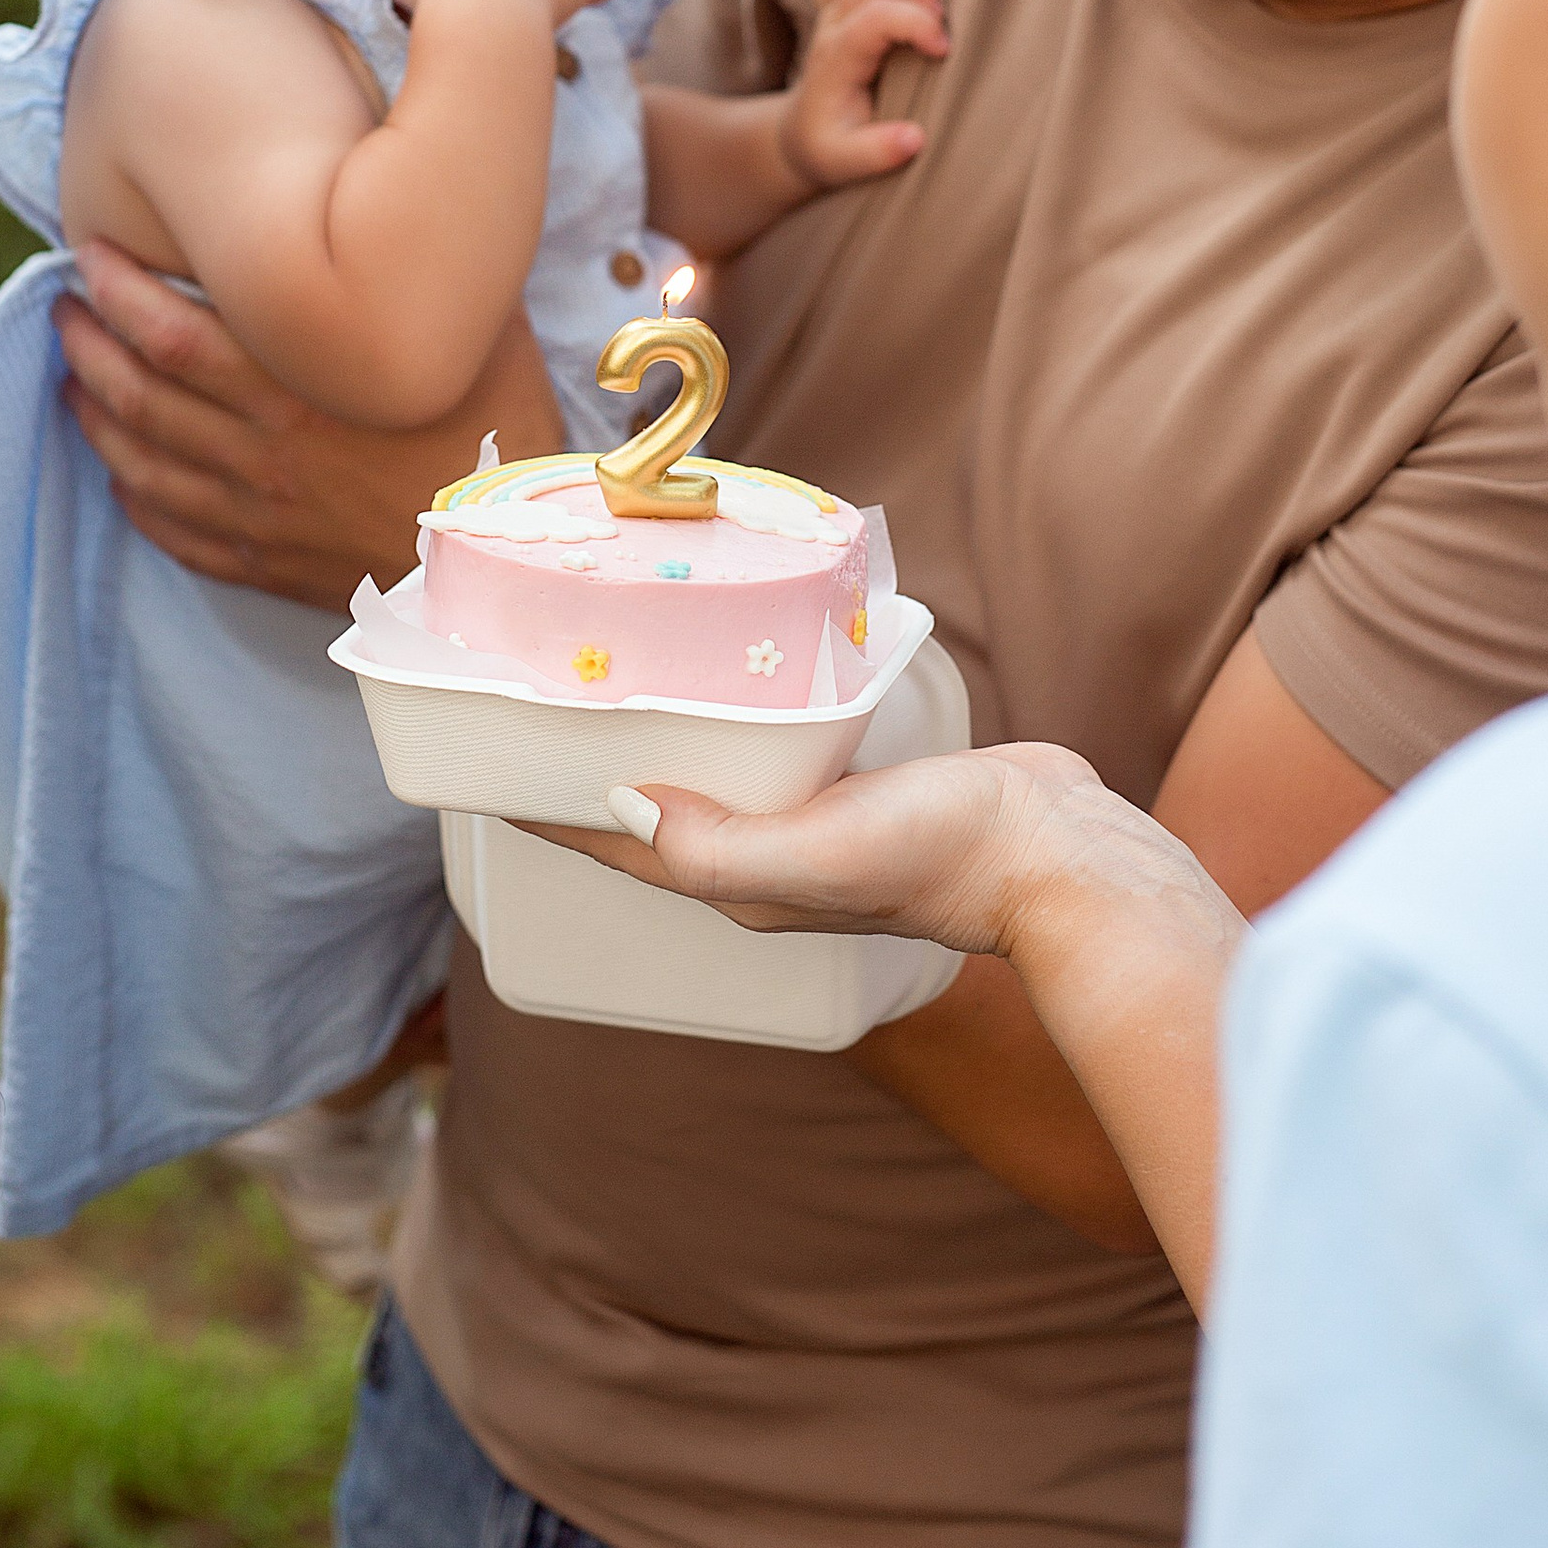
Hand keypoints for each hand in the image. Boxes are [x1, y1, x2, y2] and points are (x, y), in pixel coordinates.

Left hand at [55, 239, 565, 605]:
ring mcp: (257, 515)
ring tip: (72, 377)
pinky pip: (175, 531)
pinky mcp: (267, 563)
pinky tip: (120, 472)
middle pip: (138, 394)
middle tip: (66, 307)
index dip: (117, 289)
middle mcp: (261, 453)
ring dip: (93, 414)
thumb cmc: (502, 436)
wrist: (516, 562)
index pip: (168, 333)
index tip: (93, 254)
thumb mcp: (476, 329)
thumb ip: (422, 271)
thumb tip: (401, 190)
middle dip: (87, 344)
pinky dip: (135, 497)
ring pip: (141, 462)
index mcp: (299, 390)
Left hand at [535, 736, 1189, 954]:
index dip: (545, 802)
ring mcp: (811, 820)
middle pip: (650, 805)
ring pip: (709, 772)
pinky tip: (733, 671)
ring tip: (617, 666)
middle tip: (539, 688)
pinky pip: (771, 744)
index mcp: (738, 881)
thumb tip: (623, 806)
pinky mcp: (856, 782)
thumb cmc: (943, 858)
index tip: (486, 752)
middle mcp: (763, 855)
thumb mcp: (819, 854)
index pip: (614, 840)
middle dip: (589, 758)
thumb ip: (720, 845)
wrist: (1061, 856)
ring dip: (658, 730)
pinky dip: (732, 713)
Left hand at [778, 0, 946, 188]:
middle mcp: (832, 27)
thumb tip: (913, 137)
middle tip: (943, 18)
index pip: (873, 18)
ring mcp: (832, 11)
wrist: (800, 135)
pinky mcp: (838, 4)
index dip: (915, 22)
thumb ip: (877, 153)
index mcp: (837, 61)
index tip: (943, 50)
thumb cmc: (829, 147)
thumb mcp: (845, 163)